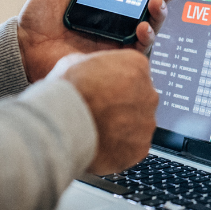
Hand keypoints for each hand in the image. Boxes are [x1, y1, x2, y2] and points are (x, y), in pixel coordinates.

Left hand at [16, 0, 187, 82]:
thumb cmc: (38, 18)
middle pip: (153, 3)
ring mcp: (119, 40)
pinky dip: (145, 36)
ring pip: (152, 25)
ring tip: (156, 0)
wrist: (25, 48)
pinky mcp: (115, 59)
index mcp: (108, 2)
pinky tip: (142, 26)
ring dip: (161, 10)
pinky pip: (139, 50)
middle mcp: (118, 21)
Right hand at [64, 49, 157, 173]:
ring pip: (137, 125)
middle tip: (100, 112)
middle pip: (139, 99)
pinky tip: (101, 144)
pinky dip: (119, 148)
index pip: (134, 73)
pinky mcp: (140, 147)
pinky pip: (133, 147)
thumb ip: (97, 67)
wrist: (62, 123)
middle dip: (122, 106)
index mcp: (136, 66)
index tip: (104, 91)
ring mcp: (146, 122)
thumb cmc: (66, 91)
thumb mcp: (75, 61)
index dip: (116, 84)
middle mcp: (148, 93)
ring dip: (122, 128)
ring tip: (97, 130)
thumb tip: (94, 72)